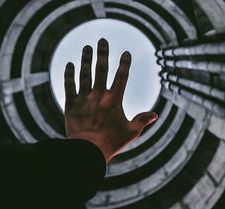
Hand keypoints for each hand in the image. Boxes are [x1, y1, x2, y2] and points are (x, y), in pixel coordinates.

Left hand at [64, 38, 157, 162]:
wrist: (87, 151)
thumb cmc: (110, 143)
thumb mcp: (131, 132)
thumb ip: (142, 120)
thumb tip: (155, 114)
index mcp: (114, 100)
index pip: (121, 77)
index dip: (124, 64)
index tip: (126, 53)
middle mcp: (98, 95)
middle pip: (101, 70)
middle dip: (103, 54)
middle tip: (102, 41)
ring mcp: (83, 99)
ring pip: (85, 74)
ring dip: (86, 60)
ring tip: (87, 47)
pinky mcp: (71, 105)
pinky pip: (69, 86)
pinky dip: (69, 75)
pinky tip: (70, 64)